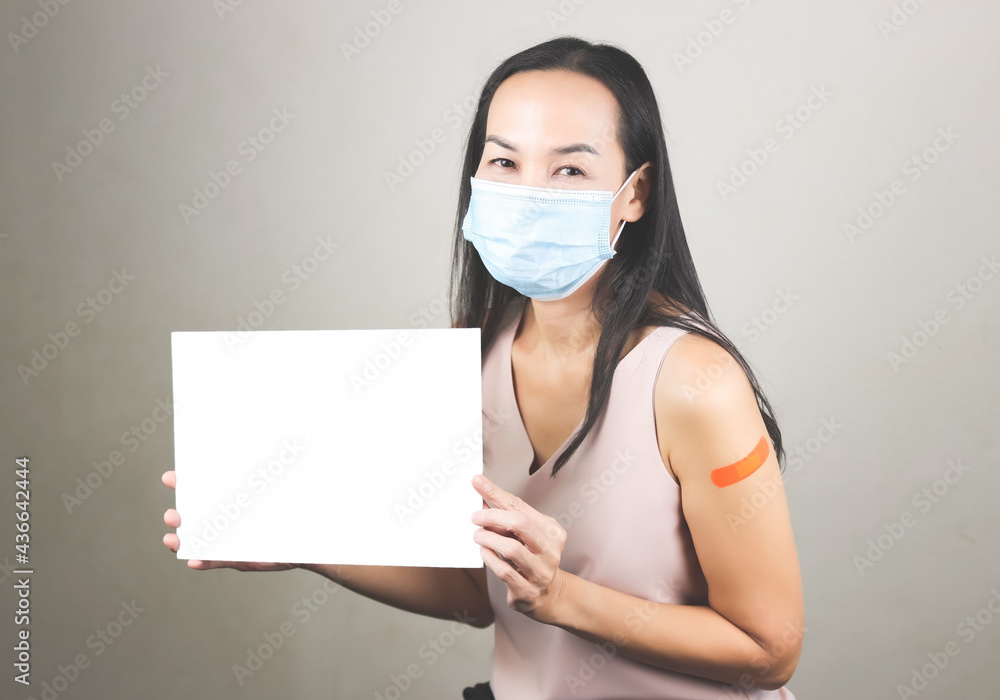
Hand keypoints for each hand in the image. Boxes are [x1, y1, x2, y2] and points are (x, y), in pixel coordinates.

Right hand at [161, 470, 298, 571]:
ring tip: (173, 539)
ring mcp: (225, 538)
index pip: (201, 488)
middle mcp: (222, 518)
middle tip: (172, 515)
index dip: (183, 483)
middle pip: (191, 516)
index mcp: (228, 498)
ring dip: (181, 540)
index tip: (171, 477)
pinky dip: (203, 561)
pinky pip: (214, 560)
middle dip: (176, 516)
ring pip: (196, 540)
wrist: (307, 536)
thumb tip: (261, 448)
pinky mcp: (234, 557)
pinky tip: (194, 560)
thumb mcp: (275, 489)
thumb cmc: (292, 507)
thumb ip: (263, 476)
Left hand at [470, 474, 567, 623]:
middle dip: (492, 517)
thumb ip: (508, 519)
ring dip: (488, 539)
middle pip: (520, 523)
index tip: (477, 482)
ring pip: (511, 549)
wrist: (550, 594)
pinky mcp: (528, 590)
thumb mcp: (527, 535)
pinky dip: (489, 558)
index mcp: (552, 531)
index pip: (520, 506)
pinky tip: (484, 552)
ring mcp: (541, 571)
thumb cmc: (534, 558)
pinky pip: (504, 571)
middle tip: (475, 517)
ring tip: (478, 535)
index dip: (496, 492)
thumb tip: (483, 502)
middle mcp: (550, 550)